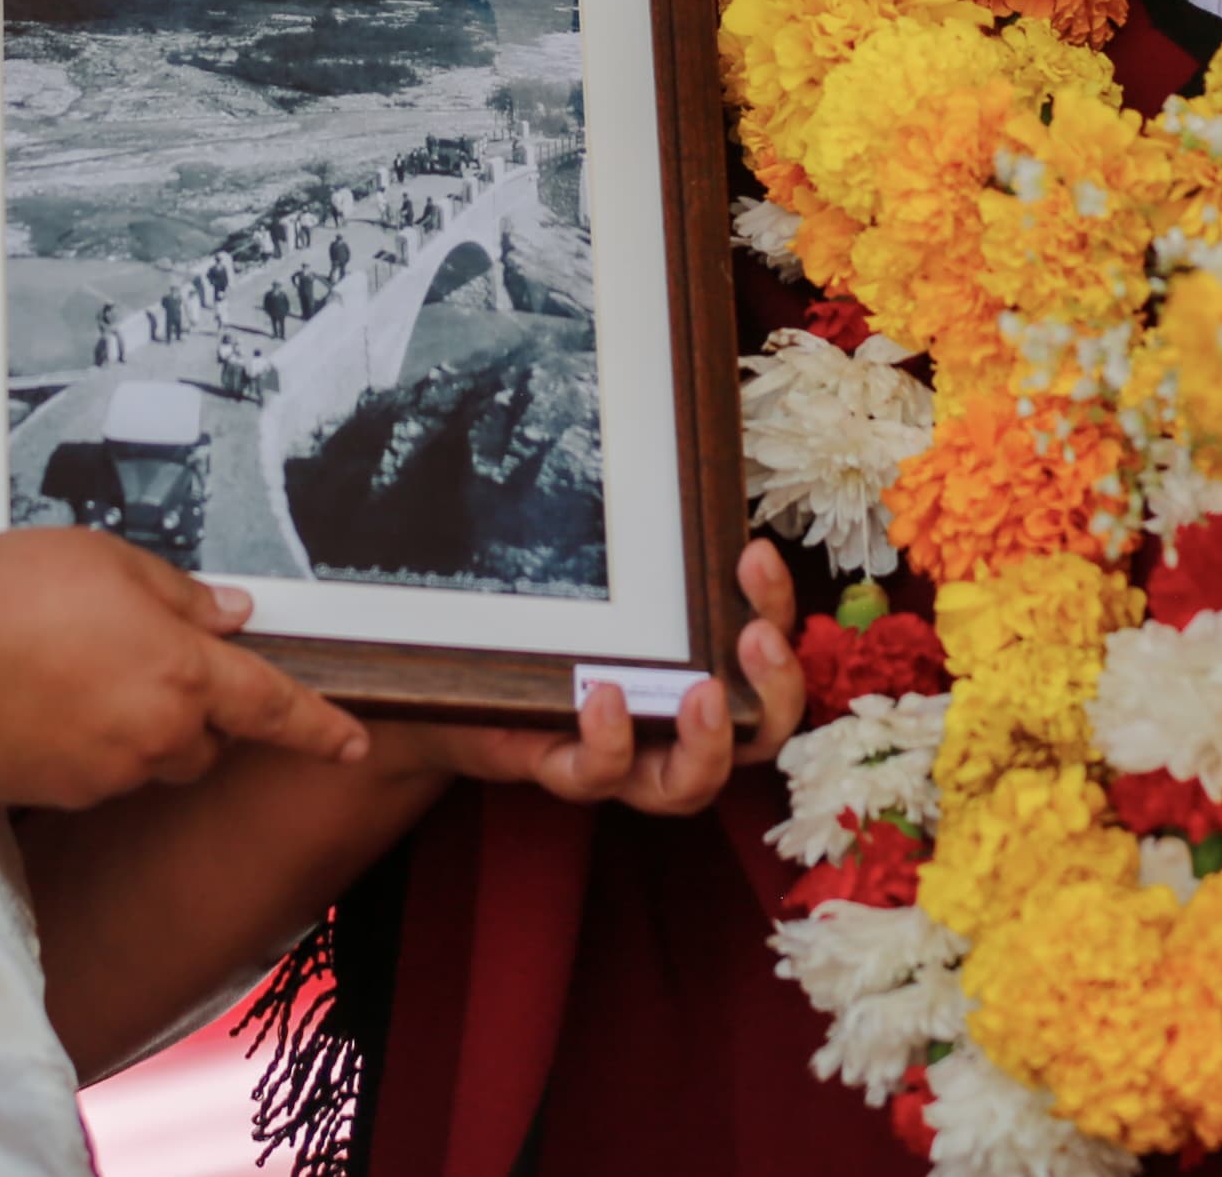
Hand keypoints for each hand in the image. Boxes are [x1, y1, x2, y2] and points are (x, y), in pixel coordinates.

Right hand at [0, 529, 366, 809]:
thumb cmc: (9, 591)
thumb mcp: (111, 561)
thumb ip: (182, 596)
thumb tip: (229, 616)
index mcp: (183, 672)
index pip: (274, 708)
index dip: (320, 729)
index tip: (352, 744)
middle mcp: (154, 735)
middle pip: (207, 743)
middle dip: (194, 712)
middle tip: (138, 660)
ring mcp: (105, 774)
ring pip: (149, 762)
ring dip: (136, 730)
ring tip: (73, 672)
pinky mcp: (58, 796)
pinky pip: (96, 776)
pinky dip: (86, 747)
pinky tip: (42, 702)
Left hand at [375, 540, 805, 810]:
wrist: (445, 685)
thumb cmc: (534, 626)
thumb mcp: (587, 581)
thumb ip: (627, 544)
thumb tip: (646, 436)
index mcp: (695, 671)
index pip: (762, 652)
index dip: (775, 608)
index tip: (755, 553)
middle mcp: (672, 727)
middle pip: (758, 736)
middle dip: (776, 691)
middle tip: (758, 638)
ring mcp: (621, 758)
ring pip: (688, 785)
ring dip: (710, 742)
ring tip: (703, 690)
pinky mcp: (560, 769)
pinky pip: (596, 776)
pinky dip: (608, 744)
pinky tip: (601, 697)